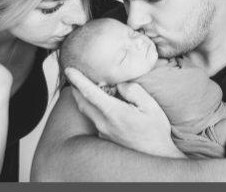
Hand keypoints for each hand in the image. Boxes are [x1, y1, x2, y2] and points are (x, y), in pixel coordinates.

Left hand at [64, 67, 182, 157]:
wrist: (156, 155)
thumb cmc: (155, 130)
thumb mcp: (150, 105)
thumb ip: (133, 90)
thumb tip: (119, 84)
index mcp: (114, 113)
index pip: (89, 93)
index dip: (78, 80)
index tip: (69, 70)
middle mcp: (104, 124)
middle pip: (82, 103)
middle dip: (76, 88)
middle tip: (76, 76)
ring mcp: (103, 132)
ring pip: (88, 112)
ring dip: (86, 99)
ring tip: (94, 88)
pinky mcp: (105, 137)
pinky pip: (96, 120)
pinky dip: (96, 109)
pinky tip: (106, 105)